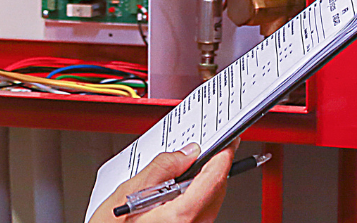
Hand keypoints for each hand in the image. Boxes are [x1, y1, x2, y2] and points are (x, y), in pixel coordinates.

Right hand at [86, 142, 235, 222]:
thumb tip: (187, 153)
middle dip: (215, 168)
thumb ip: (162, 168)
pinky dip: (198, 197)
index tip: (228, 141)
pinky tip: (183, 188)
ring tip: (192, 166)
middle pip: (216, 192)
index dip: (223, 156)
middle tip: (213, 148)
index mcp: (180, 218)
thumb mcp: (128, 191)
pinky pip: (201, 214)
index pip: (214, 179)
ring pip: (211, 204)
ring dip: (206, 183)